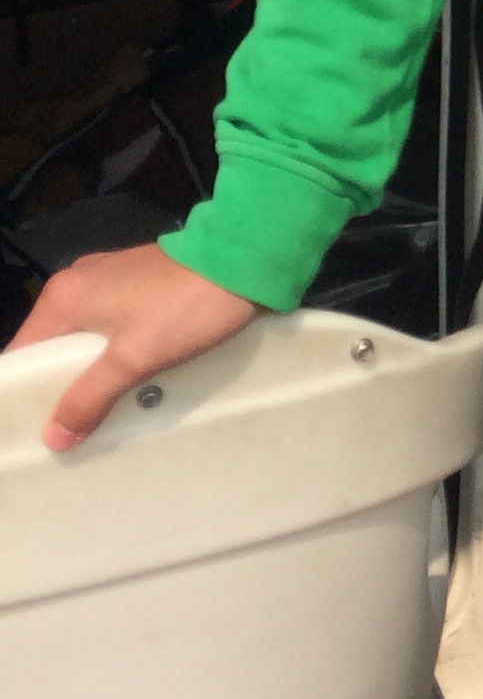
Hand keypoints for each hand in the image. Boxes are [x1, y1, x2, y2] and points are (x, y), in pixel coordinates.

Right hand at [5, 243, 260, 450]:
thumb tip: (53, 437)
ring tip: (97, 411)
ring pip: (82, 337)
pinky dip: (111, 352)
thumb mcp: (134, 358)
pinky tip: (127, 377)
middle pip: (51, 345)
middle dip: (58, 385)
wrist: (244, 261)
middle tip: (67, 428)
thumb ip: (90, 397)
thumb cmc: (185, 308)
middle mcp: (77, 282)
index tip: (32, 425)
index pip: (22, 352)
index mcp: (64, 297)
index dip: (24, 390)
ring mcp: (107, 279)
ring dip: (88, 371)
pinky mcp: (135, 282)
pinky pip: (107, 325)